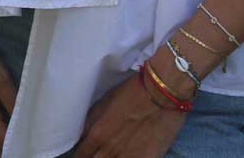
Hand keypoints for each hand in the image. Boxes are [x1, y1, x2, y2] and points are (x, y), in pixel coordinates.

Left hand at [70, 70, 186, 157]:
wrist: (162, 92)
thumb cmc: (132, 92)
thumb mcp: (104, 102)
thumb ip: (91, 121)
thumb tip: (81, 134)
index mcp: (97, 134)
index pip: (80, 154)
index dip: (80, 153)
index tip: (83, 152)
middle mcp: (110, 150)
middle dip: (94, 157)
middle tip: (98, 151)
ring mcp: (129, 156)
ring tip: (113, 151)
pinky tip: (130, 154)